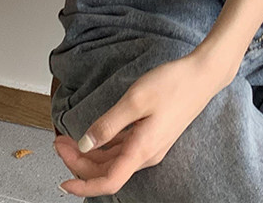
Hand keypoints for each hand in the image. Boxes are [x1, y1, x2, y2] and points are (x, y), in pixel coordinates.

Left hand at [53, 52, 228, 197]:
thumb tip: (85, 144)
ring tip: (70, 137)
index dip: (82, 186)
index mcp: (142, 149)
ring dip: (90, 153)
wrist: (203, 75)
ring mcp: (151, 145)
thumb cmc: (173, 84)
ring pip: (114, 160)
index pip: (108, 181)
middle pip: (107, 171)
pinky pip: (124, 149)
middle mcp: (147, 154)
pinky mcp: (154, 135)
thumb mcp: (136, 100)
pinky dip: (105, 145)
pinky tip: (96, 133)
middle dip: (79, 161)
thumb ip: (108, 124)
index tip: (61, 182)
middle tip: (59, 142)